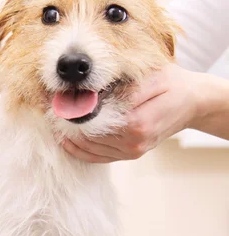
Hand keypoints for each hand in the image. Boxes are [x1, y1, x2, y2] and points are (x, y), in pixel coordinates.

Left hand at [62, 64, 199, 162]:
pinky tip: (63, 137)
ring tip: (51, 117)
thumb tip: (88, 95)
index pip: (92, 121)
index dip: (69, 110)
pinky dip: (77, 149)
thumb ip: (120, 89)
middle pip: (86, 137)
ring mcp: (130, 152)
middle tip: (45, 106)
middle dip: (63, 122)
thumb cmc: (170, 83)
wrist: (191, 102)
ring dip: (66, 135)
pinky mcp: (128, 155)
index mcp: (137, 123)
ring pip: (88, 149)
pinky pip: (96, 157)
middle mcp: (132, 143)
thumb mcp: (148, 78)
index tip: (51, 98)